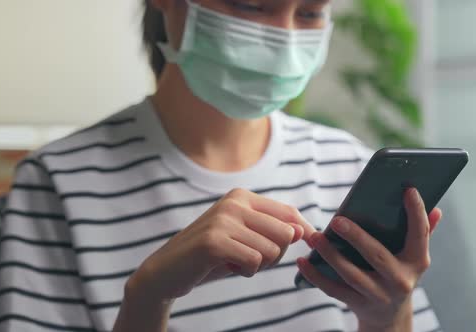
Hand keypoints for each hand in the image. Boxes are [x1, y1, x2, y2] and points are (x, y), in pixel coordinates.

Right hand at [126, 188, 315, 303]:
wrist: (166, 270)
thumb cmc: (212, 255)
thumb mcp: (245, 237)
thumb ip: (273, 231)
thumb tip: (302, 231)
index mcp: (242, 196)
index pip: (289, 212)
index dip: (303, 231)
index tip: (308, 243)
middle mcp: (234, 202)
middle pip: (285, 233)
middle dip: (276, 254)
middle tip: (253, 259)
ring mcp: (223, 220)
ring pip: (272, 249)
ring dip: (259, 265)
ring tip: (235, 262)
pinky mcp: (214, 242)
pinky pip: (254, 261)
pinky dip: (246, 271)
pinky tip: (227, 267)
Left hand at [296, 188, 441, 330]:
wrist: (390, 318)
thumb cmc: (398, 274)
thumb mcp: (414, 258)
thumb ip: (424, 232)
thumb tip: (437, 209)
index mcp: (417, 262)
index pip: (420, 234)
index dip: (416, 212)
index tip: (408, 189)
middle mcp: (400, 280)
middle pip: (377, 255)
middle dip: (356, 237)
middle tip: (336, 220)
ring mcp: (379, 295)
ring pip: (351, 274)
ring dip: (330, 254)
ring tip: (314, 236)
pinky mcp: (359, 305)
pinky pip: (333, 290)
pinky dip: (316, 276)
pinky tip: (303, 261)